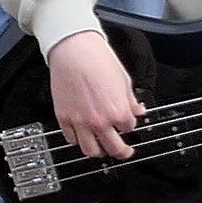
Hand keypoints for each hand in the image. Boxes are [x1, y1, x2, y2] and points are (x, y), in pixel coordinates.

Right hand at [47, 32, 141, 160]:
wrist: (74, 50)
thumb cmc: (98, 60)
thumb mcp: (124, 80)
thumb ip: (131, 100)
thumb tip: (138, 110)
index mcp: (118, 112)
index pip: (129, 129)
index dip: (129, 126)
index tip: (127, 124)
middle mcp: (100, 121)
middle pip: (114, 149)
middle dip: (122, 152)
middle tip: (123, 151)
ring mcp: (80, 122)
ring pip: (91, 151)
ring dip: (99, 151)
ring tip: (101, 148)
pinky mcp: (64, 118)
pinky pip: (71, 139)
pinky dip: (77, 140)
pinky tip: (82, 135)